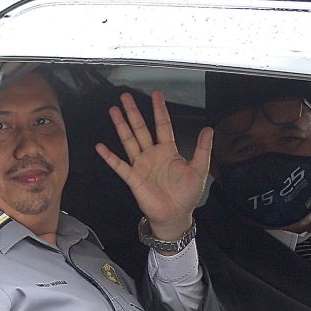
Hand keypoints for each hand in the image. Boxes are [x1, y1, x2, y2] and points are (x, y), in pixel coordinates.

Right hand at [96, 91, 212, 240]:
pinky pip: (119, 165)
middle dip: (134, 112)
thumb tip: (208, 130)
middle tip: (126, 96)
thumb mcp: (199, 169)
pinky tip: (101, 147)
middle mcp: (153, 155)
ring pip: (129, 141)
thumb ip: (202, 149)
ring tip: (114, 111)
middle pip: (141, 128)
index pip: (162, 125)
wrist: (175, 216)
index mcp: (168, 151)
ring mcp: (141, 165)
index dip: (159, 109)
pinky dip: (109, 156)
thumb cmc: (186, 195)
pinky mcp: (133, 178)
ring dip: (121, 126)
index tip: (156, 95)